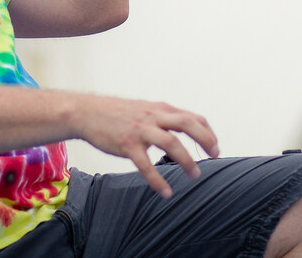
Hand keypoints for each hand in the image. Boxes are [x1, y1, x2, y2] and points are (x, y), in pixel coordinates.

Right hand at [73, 94, 219, 198]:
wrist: (86, 112)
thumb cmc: (116, 113)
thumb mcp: (144, 108)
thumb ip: (163, 117)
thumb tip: (183, 127)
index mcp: (160, 109)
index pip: (193, 117)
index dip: (208, 132)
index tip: (215, 146)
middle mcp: (153, 116)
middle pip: (188, 124)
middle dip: (205, 139)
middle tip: (215, 155)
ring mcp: (140, 129)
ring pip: (170, 142)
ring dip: (186, 160)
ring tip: (195, 175)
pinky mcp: (126, 144)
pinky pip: (145, 165)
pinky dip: (158, 180)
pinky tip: (166, 192)